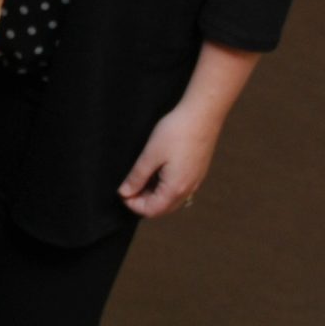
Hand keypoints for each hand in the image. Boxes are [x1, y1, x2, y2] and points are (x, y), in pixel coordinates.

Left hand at [119, 100, 222, 217]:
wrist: (203, 114)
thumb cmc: (176, 132)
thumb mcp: (150, 154)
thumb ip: (137, 177)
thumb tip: (125, 193)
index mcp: (175, 189)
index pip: (151, 211)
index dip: (133, 204)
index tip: (121, 191)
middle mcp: (188, 190)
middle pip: (162, 208)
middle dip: (142, 201)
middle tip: (128, 184)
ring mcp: (195, 181)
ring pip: (171, 199)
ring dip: (153, 194)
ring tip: (139, 176)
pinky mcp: (197, 172)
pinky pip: (179, 188)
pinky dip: (164, 186)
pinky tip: (155, 170)